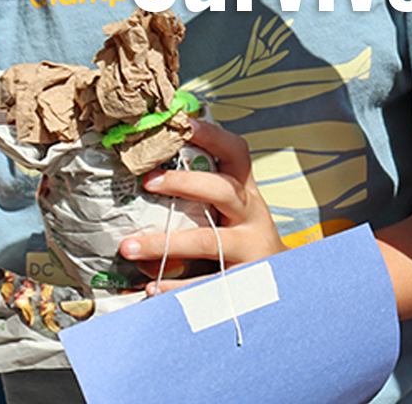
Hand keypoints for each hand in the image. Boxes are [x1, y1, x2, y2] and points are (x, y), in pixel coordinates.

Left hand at [118, 119, 285, 291]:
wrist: (282, 285)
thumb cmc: (241, 240)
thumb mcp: (232, 212)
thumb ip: (201, 195)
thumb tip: (146, 175)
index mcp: (246, 192)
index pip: (236, 153)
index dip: (213, 136)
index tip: (183, 123)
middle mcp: (252, 215)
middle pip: (223, 190)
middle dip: (184, 183)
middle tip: (147, 181)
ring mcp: (250, 248)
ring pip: (209, 240)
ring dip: (165, 243)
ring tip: (128, 247)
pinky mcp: (244, 280)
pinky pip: (206, 283)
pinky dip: (176, 287)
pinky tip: (151, 288)